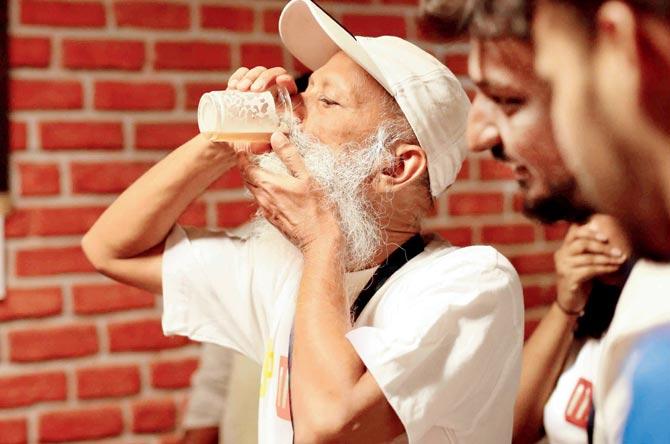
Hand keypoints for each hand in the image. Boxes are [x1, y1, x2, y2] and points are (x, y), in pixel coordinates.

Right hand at [222, 66, 299, 155]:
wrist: (230, 140)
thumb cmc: (249, 142)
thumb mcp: (257, 145)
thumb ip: (264, 145)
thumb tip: (270, 142)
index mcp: (282, 103)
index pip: (289, 86)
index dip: (287, 80)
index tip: (280, 81)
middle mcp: (271, 91)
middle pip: (273, 73)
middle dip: (264, 77)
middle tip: (254, 89)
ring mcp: (255, 86)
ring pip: (258, 71)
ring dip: (250, 76)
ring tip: (240, 89)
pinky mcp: (241, 85)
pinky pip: (242, 72)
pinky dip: (238, 75)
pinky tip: (233, 85)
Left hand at [238, 132, 342, 253]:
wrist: (319, 239)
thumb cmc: (317, 208)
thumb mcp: (307, 177)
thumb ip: (290, 156)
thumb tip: (276, 136)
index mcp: (269, 185)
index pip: (245, 167)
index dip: (242, 156)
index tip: (244, 147)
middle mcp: (263, 198)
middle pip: (246, 179)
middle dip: (247, 166)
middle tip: (253, 156)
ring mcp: (267, 210)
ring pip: (253, 191)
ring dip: (254, 179)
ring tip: (263, 170)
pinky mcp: (272, 219)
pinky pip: (261, 201)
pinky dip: (262, 191)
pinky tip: (274, 189)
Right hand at [554, 222, 627, 313]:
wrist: (570, 301)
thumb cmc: (579, 279)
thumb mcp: (581, 261)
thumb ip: (587, 249)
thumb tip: (601, 232)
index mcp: (563, 249)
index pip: (574, 233)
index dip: (590, 232)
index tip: (605, 237)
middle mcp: (561, 256)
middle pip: (581, 244)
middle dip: (603, 247)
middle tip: (618, 251)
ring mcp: (563, 267)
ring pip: (588, 258)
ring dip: (607, 259)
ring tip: (620, 260)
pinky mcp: (569, 278)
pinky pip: (590, 270)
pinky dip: (604, 269)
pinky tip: (614, 269)